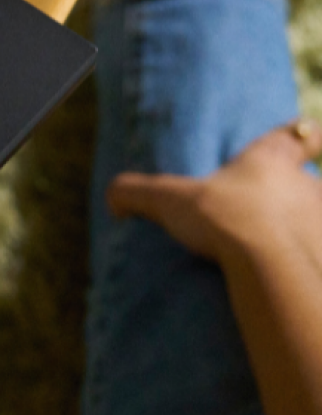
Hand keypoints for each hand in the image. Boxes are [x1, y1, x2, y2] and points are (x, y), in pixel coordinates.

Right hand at [108, 120, 321, 264]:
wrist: (269, 267)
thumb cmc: (224, 218)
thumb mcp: (166, 199)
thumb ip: (133, 192)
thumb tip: (113, 198)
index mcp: (272, 160)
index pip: (303, 134)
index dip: (309, 136)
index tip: (312, 137)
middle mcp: (307, 186)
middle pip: (311, 184)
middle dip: (295, 198)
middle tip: (270, 215)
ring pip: (316, 221)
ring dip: (301, 232)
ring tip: (275, 254)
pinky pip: (315, 256)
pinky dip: (306, 264)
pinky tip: (288, 279)